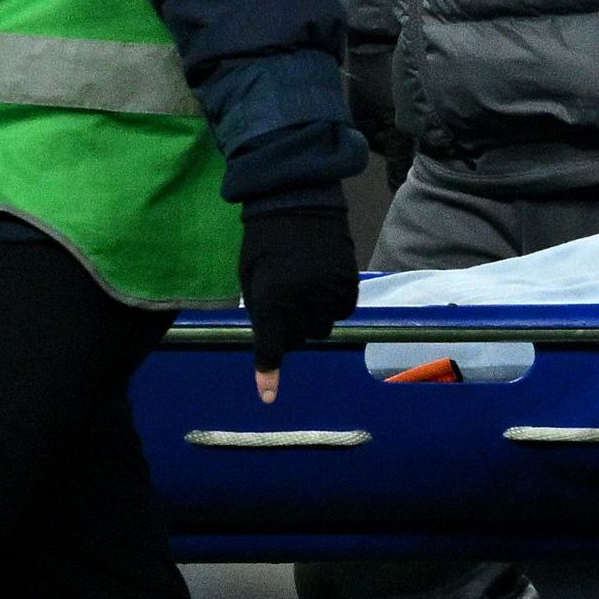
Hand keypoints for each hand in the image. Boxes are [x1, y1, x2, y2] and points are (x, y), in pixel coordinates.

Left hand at [239, 197, 356, 403]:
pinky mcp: (348, 281)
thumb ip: (261, 311)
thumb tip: (277, 340)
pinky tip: (322, 287)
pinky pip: (343, 312)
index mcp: (270, 296)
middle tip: (283, 306)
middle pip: (299, 339)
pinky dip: (332, 307)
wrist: (296, 201)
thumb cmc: (263, 242)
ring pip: (323, 328)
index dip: (268, 373)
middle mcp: (302, 298)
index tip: (268, 397)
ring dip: (311, 320)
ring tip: (303, 293)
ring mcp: (328, 289)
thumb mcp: (250, 277)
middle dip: (289, 331)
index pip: (271, 345)